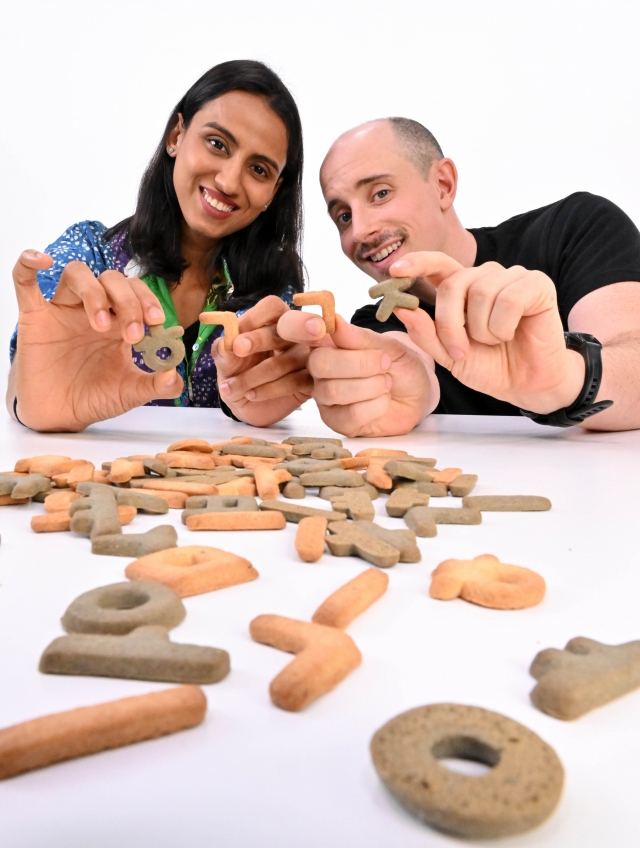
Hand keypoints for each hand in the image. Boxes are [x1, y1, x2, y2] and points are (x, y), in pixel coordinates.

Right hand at [9, 251, 182, 430]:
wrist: (59, 415)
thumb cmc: (94, 397)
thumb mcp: (131, 393)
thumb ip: (156, 385)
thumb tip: (175, 375)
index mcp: (120, 321)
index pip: (137, 293)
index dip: (149, 301)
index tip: (158, 323)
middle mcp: (93, 309)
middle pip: (112, 280)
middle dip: (128, 302)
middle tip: (134, 334)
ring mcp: (63, 310)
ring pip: (78, 274)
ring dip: (95, 294)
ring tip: (102, 326)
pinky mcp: (34, 317)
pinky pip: (25, 282)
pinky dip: (28, 264)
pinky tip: (42, 261)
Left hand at [213, 295, 312, 425]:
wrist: (246, 404)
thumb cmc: (238, 373)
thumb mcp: (225, 361)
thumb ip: (224, 349)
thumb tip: (227, 342)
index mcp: (273, 321)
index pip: (273, 307)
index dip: (255, 318)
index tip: (236, 338)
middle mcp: (295, 334)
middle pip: (288, 326)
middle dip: (259, 339)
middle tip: (238, 349)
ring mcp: (307, 357)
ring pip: (286, 360)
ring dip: (254, 375)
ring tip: (231, 387)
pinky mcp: (311, 381)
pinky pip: (294, 382)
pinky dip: (268, 390)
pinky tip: (251, 395)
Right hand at [277, 310, 434, 436]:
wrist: (418, 393)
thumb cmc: (399, 365)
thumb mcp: (388, 345)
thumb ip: (360, 337)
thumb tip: (334, 321)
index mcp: (327, 345)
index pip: (310, 336)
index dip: (323, 334)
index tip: (342, 335)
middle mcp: (319, 371)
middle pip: (319, 364)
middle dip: (358, 363)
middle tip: (384, 362)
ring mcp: (325, 398)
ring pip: (334, 391)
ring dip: (371, 386)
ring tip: (386, 382)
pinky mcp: (337, 422)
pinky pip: (349, 415)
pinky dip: (375, 406)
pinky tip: (383, 401)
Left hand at [391, 252, 584, 411]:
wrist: (527, 383)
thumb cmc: (491, 366)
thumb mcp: (450, 356)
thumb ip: (426, 334)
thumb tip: (402, 309)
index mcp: (463, 289)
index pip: (438, 264)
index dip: (417, 263)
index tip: (395, 271)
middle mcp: (485, 276)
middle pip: (453, 284)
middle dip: (450, 324)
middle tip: (460, 350)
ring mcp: (512, 277)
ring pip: (480, 292)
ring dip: (482, 329)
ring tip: (494, 341)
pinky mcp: (537, 284)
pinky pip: (509, 299)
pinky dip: (503, 326)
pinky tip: (512, 333)